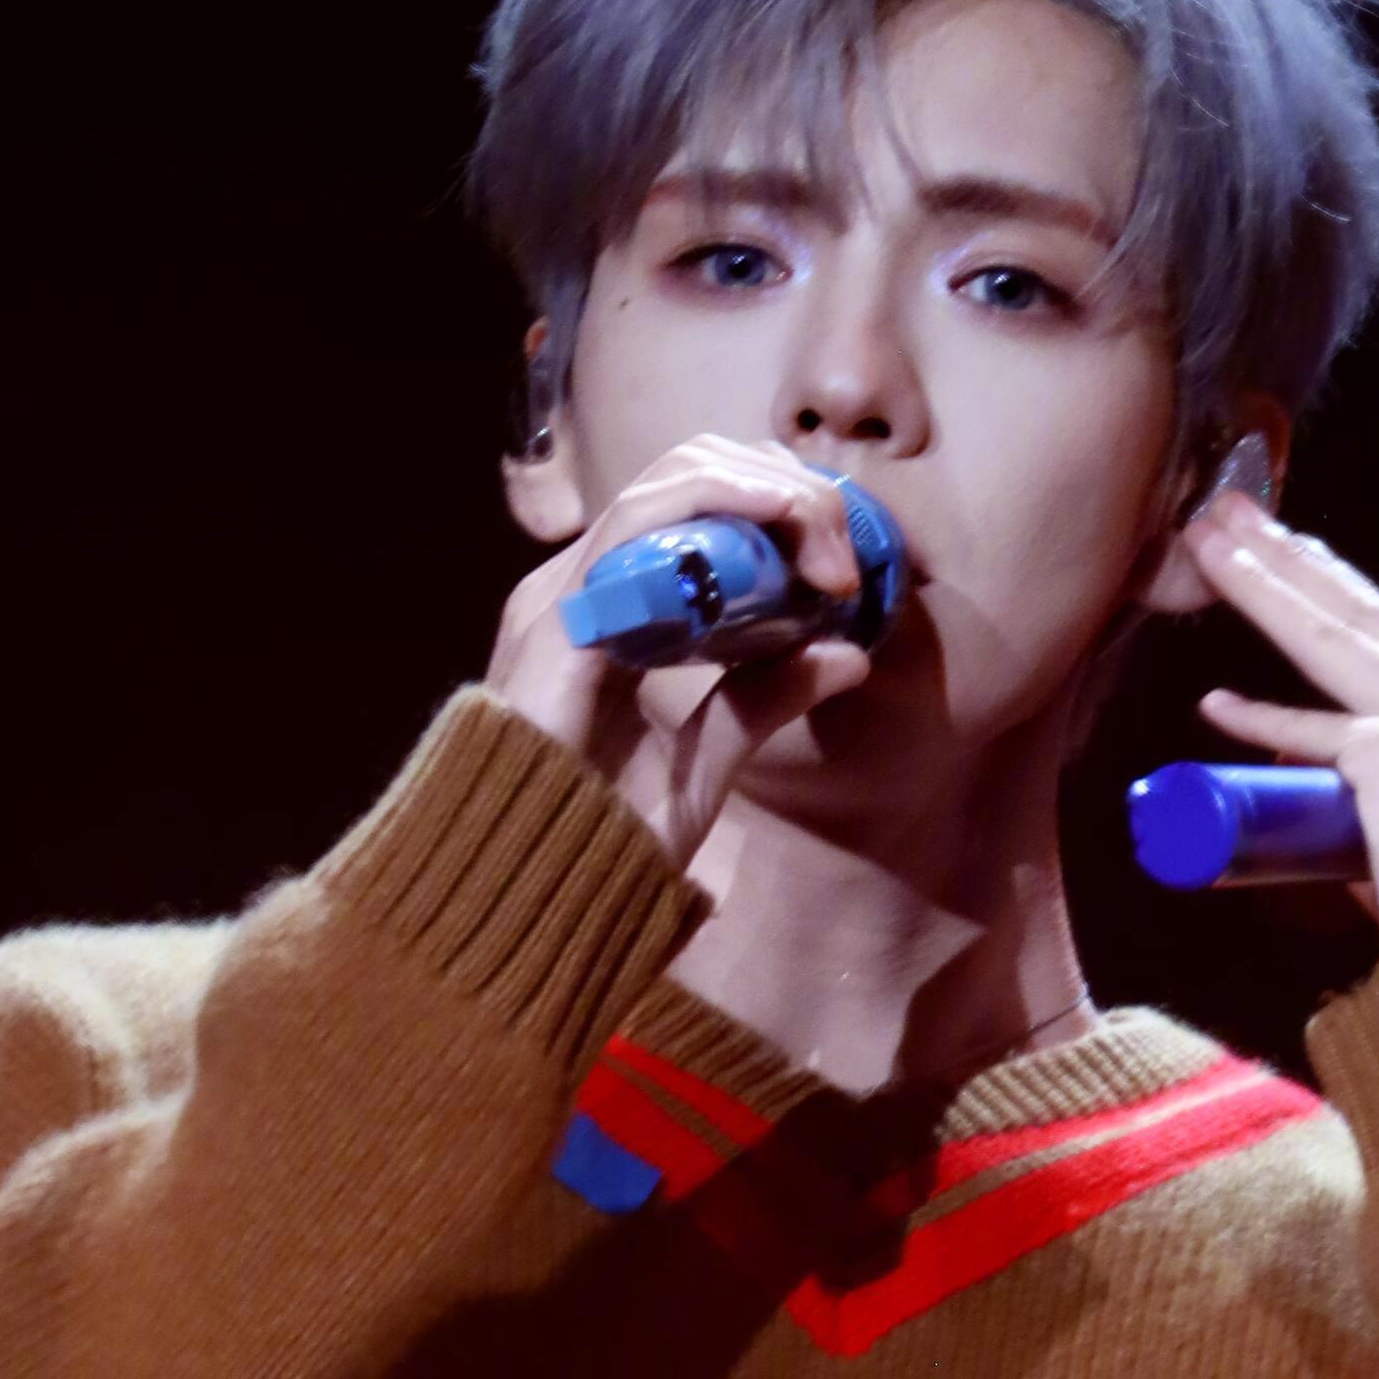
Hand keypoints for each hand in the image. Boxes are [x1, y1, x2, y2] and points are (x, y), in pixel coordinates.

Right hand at [486, 435, 877, 871]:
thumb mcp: (706, 763)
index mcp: (612, 612)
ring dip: (764, 492)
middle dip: (783, 491)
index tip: (847, 558)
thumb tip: (849, 654)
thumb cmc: (601, 843)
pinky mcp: (560, 615)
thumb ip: (763, 701)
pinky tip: (778, 511)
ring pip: (671, 481)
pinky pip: (639, 523)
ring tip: (824, 529)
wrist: (529, 901)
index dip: (779, 507)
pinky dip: (716, 501)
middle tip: (846, 547)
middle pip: (691, 477)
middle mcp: (585, 587)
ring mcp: (565, 594)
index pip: (697, 512)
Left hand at [1181, 493, 1378, 948]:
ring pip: (1343, 641)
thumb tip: (1352, 824)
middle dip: (1299, 560)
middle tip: (1236, 512)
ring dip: (1268, 587)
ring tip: (1211, 544)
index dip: (1355, 601)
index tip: (1312, 566)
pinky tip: (1215, 703)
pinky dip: (1263, 723)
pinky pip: (1318, 736)